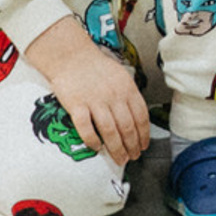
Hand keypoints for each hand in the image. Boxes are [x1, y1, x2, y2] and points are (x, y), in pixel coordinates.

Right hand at [25, 17, 151, 163]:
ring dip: (117, 149)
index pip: (141, 116)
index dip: (144, 134)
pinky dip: (92, 141)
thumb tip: (138, 117)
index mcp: (127, 87)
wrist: (71, 55)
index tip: (143, 145)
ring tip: (120, 159)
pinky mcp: (77, 105)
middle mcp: (113, 95)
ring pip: (110, 131)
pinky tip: (96, 148)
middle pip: (127, 127)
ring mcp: (95, 101)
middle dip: (132, 146)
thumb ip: (129, 95)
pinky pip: (86, 128)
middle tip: (133, 157)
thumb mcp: (120, 75)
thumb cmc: (96, 67)